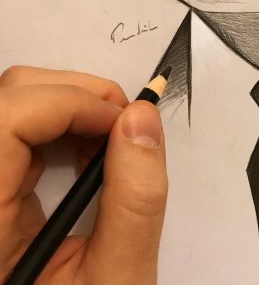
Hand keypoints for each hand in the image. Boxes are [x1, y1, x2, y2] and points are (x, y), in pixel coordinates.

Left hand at [0, 66, 167, 284]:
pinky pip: (21, 132)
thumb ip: (133, 200)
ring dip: (73, 107)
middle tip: (126, 123)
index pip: (5, 119)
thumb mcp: (115, 282)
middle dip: (76, 94)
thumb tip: (143, 119)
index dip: (69, 101)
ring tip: (114, 142)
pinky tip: (92, 154)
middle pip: (8, 98)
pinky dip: (64, 128)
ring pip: (14, 106)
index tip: (123, 120)